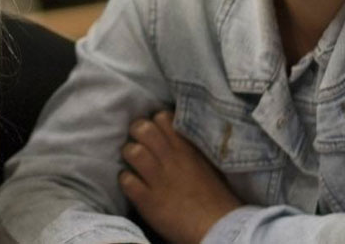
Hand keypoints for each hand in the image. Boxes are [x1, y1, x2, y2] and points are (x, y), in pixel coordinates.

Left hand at [120, 111, 239, 243]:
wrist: (219, 227)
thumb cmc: (217, 198)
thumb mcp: (209, 164)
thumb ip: (192, 148)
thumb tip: (178, 137)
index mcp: (188, 147)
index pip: (163, 117)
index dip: (154, 123)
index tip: (155, 133)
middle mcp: (172, 158)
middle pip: (143, 128)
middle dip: (136, 134)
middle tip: (139, 144)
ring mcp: (158, 178)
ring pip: (131, 151)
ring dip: (129, 155)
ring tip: (134, 164)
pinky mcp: (147, 200)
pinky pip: (126, 180)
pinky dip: (125, 181)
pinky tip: (132, 185)